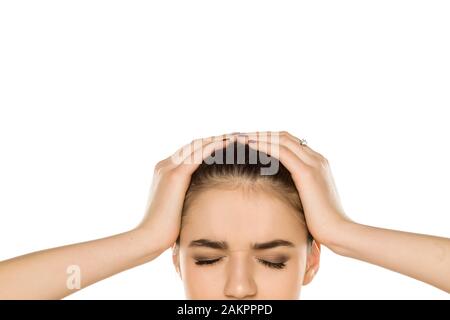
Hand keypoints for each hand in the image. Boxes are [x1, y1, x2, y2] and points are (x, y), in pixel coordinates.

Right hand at [136, 134, 234, 251]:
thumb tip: (205, 199)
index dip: (209, 146)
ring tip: (238, 138)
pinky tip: (228, 145)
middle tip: (238, 137)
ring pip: (197, 146)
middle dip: (216, 139)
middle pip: (195, 144)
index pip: (190, 151)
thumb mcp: (178, 207)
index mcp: (165, 171)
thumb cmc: (165, 229)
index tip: (229, 145)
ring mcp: (168, 169)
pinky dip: (213, 147)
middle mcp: (165, 165)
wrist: (149, 237)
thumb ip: (188, 197)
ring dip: (218, 140)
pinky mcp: (174, 176)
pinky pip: (197, 155)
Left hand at [236, 131, 351, 246]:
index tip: (250, 142)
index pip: (290, 143)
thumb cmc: (322, 222)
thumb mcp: (310, 201)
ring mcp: (313, 164)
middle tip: (240, 136)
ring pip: (281, 140)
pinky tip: (249, 145)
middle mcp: (317, 159)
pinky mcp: (306, 173)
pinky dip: (264, 146)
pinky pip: (281, 152)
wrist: (338, 231)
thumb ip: (299, 191)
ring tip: (239, 137)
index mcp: (318, 164)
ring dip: (259, 137)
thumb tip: (283, 195)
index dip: (269, 140)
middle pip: (284, 137)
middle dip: (261, 134)